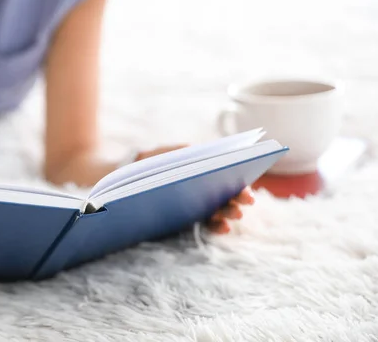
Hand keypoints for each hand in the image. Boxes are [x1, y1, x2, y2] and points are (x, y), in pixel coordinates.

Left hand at [135, 144, 254, 233]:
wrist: (130, 181)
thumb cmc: (152, 163)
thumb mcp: (167, 153)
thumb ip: (184, 153)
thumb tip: (196, 150)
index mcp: (204, 168)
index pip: (226, 171)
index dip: (238, 175)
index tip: (247, 176)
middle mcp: (205, 187)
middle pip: (226, 190)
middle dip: (238, 195)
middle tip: (248, 199)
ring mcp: (199, 204)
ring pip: (219, 208)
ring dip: (230, 211)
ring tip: (237, 214)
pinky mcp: (189, 218)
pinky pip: (206, 223)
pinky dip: (217, 226)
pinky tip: (225, 228)